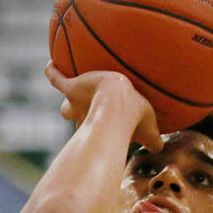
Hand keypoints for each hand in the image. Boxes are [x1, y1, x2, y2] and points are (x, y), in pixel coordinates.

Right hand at [44, 63, 161, 151]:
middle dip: (82, 122)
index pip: (99, 134)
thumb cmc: (133, 119)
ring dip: (70, 103)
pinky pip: (55, 79)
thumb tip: (161, 149)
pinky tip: (50, 64)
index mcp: (101, 129)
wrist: (118, 102)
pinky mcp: (72, 87)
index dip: (103, 135)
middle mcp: (85, 120)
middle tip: (91, 116)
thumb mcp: (150, 131)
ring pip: (66, 108)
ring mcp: (76, 102)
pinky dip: (52, 72)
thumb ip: (154, 141)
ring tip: (70, 93)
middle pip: (80, 125)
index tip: (107, 136)